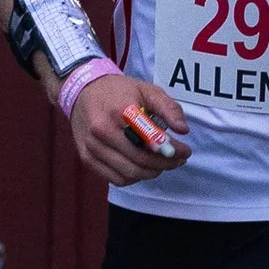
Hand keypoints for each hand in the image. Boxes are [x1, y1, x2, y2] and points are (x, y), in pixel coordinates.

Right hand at [67, 68, 189, 183]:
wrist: (82, 90)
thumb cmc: (118, 91)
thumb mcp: (147, 90)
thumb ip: (168, 108)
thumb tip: (183, 130)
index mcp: (120, 111)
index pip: (150, 139)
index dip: (171, 150)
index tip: (185, 152)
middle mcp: (103, 130)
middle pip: (140, 160)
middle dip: (166, 164)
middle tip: (178, 160)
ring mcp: (92, 146)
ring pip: (129, 173)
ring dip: (151, 173)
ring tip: (162, 164)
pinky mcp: (87, 158)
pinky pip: (115, 178)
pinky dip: (133, 178)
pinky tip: (142, 167)